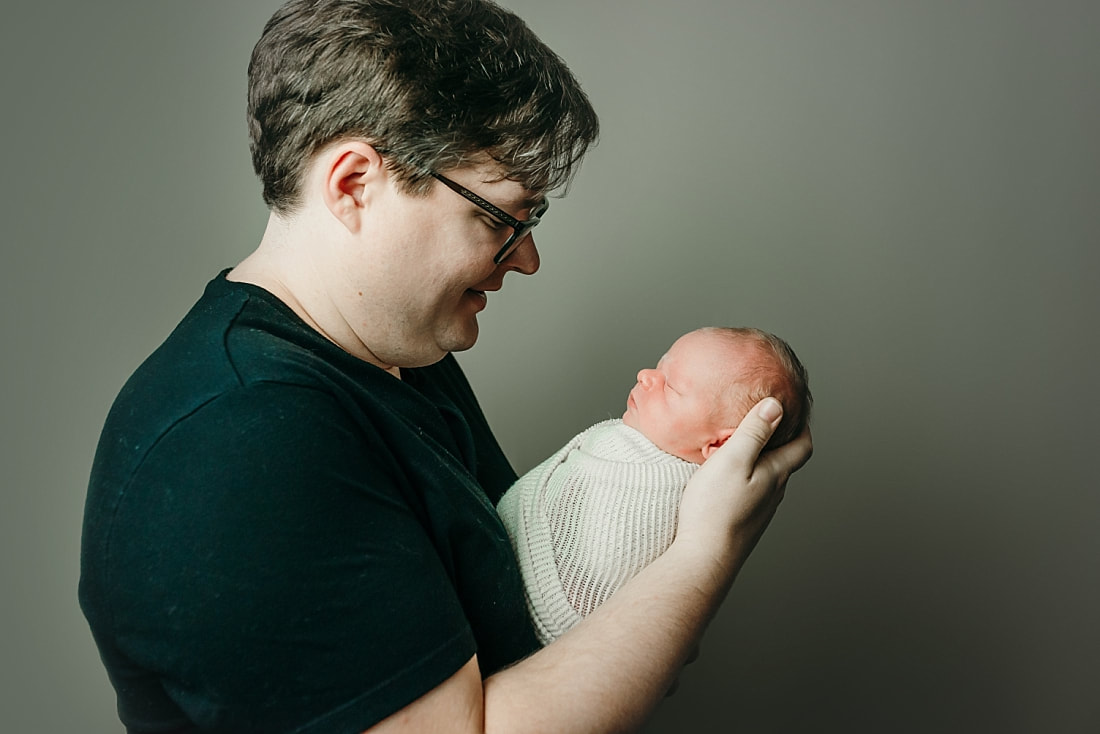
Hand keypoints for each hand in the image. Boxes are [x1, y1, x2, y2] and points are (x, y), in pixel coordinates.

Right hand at [674, 397, 812, 571]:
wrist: (704, 558)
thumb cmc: (714, 509)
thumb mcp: (732, 460)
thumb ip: (754, 432)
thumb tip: (776, 405)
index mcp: (775, 474)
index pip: (802, 446)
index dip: (803, 426)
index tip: (795, 410)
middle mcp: (773, 493)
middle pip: (786, 462)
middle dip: (781, 440)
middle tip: (765, 422)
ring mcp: (760, 511)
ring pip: (769, 479)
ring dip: (763, 460)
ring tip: (745, 446)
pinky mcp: (744, 523)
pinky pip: (753, 494)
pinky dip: (748, 478)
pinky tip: (728, 478)